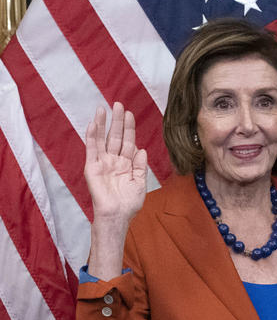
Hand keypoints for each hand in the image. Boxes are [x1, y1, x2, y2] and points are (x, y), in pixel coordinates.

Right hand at [84, 102, 147, 225]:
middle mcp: (113, 160)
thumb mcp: (140, 182)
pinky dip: (91, 137)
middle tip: (119, 104)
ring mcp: (102, 163)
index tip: (130, 114)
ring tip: (103, 109)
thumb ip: (140, 166)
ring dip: (102, 124)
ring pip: (102, 139)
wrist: (118, 215)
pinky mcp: (92, 167)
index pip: (127, 142)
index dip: (129, 128)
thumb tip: (142, 149)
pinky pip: (91, 150)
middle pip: (115, 136)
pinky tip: (92, 124)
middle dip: (117, 121)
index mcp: (126, 163)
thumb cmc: (129, 203)